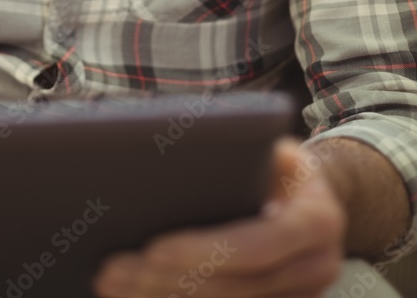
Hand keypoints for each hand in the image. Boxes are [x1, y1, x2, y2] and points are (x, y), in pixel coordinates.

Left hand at [93, 137, 345, 297]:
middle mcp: (317, 267)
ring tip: (112, 285)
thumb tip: (183, 155)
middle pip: (234, 287)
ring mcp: (301, 297)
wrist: (317, 195)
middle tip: (112, 271)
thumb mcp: (273, 147)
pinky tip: (140, 295)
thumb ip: (243, 154)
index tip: (152, 249)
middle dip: (167, 282)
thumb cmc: (279, 163)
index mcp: (317, 221)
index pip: (256, 246)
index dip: (204, 251)